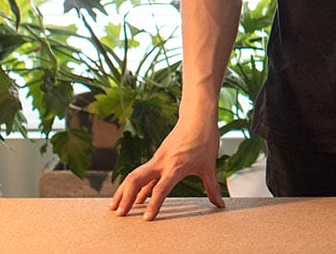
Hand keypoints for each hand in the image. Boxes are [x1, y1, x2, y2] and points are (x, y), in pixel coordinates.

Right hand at [109, 115, 223, 219]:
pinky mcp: (157, 157)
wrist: (197, 117)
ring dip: (124, 191)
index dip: (154, 204)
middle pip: (137, 180)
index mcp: (176, 166)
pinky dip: (136, 186)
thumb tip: (220, 204)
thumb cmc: (205, 139)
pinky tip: (134, 198)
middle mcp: (162, 163)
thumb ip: (212, 187)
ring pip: (135, 176)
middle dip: (126, 197)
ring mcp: (157, 159)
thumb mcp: (209, 166)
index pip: (161, 189)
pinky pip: (143, 174)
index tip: (146, 219)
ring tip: (115, 208)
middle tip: (119, 215)